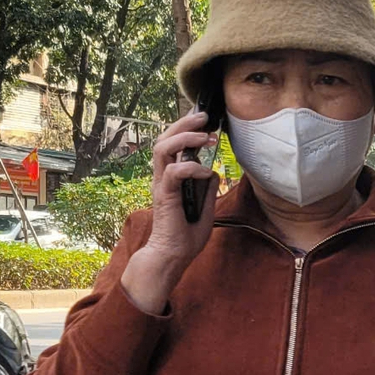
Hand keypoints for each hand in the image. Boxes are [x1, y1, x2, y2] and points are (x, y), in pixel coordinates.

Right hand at [121, 110, 218, 313]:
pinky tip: (203, 171)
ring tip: (205, 136)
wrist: (172, 256)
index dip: (187, 129)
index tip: (206, 123)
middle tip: (205, 117)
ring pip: (162, 147)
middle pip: (165, 138)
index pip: (174, 144)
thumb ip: (207, 189)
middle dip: (184, 123)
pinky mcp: (164, 195)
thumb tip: (213, 172)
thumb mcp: (205, 208)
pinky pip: (174, 172)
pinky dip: (190, 167)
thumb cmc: (185, 236)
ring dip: (185, 138)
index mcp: (171, 177)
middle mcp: (163, 176)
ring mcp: (162, 184)